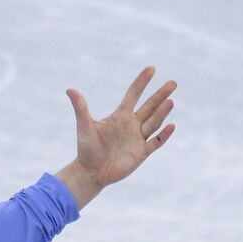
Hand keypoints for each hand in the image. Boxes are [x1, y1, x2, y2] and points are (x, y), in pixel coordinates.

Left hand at [61, 67, 176, 199]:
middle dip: (160, 95)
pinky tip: (171, 125)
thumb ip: (80, 108)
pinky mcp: (141, 153)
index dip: (142, 82)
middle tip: (173, 83)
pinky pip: (155, 142)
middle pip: (150, 106)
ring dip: (162, 112)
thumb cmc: (86, 149)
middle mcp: (132, 125)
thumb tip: (69, 89)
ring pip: (154, 122)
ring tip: (170, 101)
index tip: (151, 68)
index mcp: (120, 116)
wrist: (90, 172)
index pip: (133, 94)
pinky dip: (163, 135)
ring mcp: (138, 138)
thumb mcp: (84, 126)